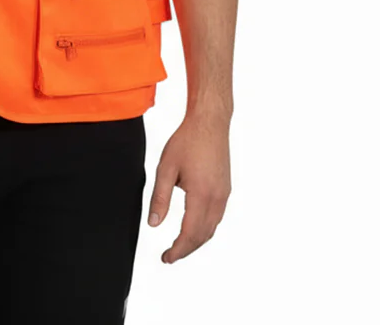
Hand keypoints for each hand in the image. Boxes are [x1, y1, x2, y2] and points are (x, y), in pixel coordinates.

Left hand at [146, 109, 230, 263]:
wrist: (210, 123)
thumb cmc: (186, 141)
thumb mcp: (166, 168)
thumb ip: (160, 198)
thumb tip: (154, 225)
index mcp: (201, 195)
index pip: (190, 234)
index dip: (178, 250)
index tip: (165, 258)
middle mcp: (217, 199)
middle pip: (202, 236)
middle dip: (186, 249)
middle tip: (169, 256)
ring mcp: (224, 194)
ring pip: (212, 228)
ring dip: (196, 241)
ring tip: (179, 245)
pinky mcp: (226, 189)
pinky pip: (217, 217)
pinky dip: (205, 229)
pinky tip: (193, 227)